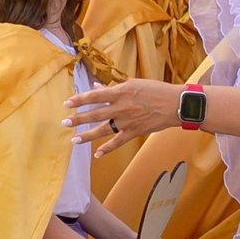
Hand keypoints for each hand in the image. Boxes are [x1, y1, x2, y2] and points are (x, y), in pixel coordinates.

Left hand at [66, 78, 183, 147]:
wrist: (175, 104)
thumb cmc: (155, 90)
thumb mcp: (133, 84)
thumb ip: (113, 87)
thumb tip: (95, 86)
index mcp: (121, 92)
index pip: (95, 96)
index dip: (79, 100)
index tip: (66, 104)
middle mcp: (122, 107)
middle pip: (95, 114)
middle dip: (78, 119)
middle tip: (64, 123)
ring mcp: (127, 121)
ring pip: (103, 130)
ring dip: (87, 136)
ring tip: (74, 140)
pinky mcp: (134, 132)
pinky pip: (118, 142)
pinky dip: (107, 149)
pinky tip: (97, 154)